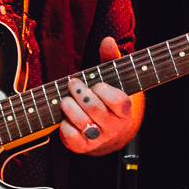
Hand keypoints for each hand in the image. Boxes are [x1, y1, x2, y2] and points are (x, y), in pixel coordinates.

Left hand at [59, 37, 144, 155]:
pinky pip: (71, 137)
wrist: (111, 130)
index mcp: (125, 110)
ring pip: (81, 121)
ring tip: (66, 99)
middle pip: (94, 108)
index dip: (102, 90)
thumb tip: (107, 41)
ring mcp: (99, 138)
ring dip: (68, 106)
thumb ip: (111, 58)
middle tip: (73, 85)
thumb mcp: (114, 78)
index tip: (96, 84)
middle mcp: (114, 126)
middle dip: (79, 92)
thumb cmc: (110, 98)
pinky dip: (64, 125)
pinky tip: (66, 118)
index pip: (117, 101)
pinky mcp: (84, 147)